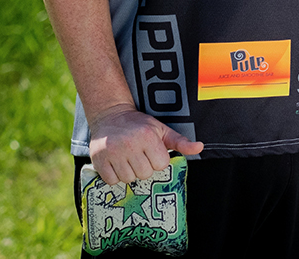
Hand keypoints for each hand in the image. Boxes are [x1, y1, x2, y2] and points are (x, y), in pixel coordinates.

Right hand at [88, 105, 203, 184]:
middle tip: (139, 155)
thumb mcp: (162, 130)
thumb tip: (200, 147)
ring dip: (130, 172)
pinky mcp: (98, 160)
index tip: (152, 152)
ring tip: (128, 159)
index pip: (161, 165)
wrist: (111, 116)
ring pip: (129, 179)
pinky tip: (117, 163)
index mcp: (147, 136)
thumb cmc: (139, 125)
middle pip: (145, 174)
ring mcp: (113, 153)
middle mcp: (129, 144)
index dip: (158, 160)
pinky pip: (112, 181)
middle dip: (144, 167)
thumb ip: (181, 142)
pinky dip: (115, 176)